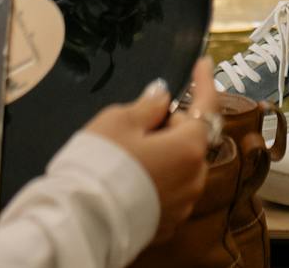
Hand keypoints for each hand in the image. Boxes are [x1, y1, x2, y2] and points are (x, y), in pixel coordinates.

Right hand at [83, 60, 218, 241]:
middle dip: (171, 126)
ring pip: (180, 167)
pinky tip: (129, 179)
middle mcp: (194, 179)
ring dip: (164, 155)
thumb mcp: (119, 121)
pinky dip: (156, 180)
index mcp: (188, 148)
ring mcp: (182, 205)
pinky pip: (168, 192)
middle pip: (189, 139)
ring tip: (128, 155)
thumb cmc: (100, 166)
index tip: (204, 64)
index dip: (204, 82)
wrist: (82, 221)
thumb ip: (147, 106)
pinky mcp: (167, 224)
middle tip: (139, 123)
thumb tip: (161, 97)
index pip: (205, 107)